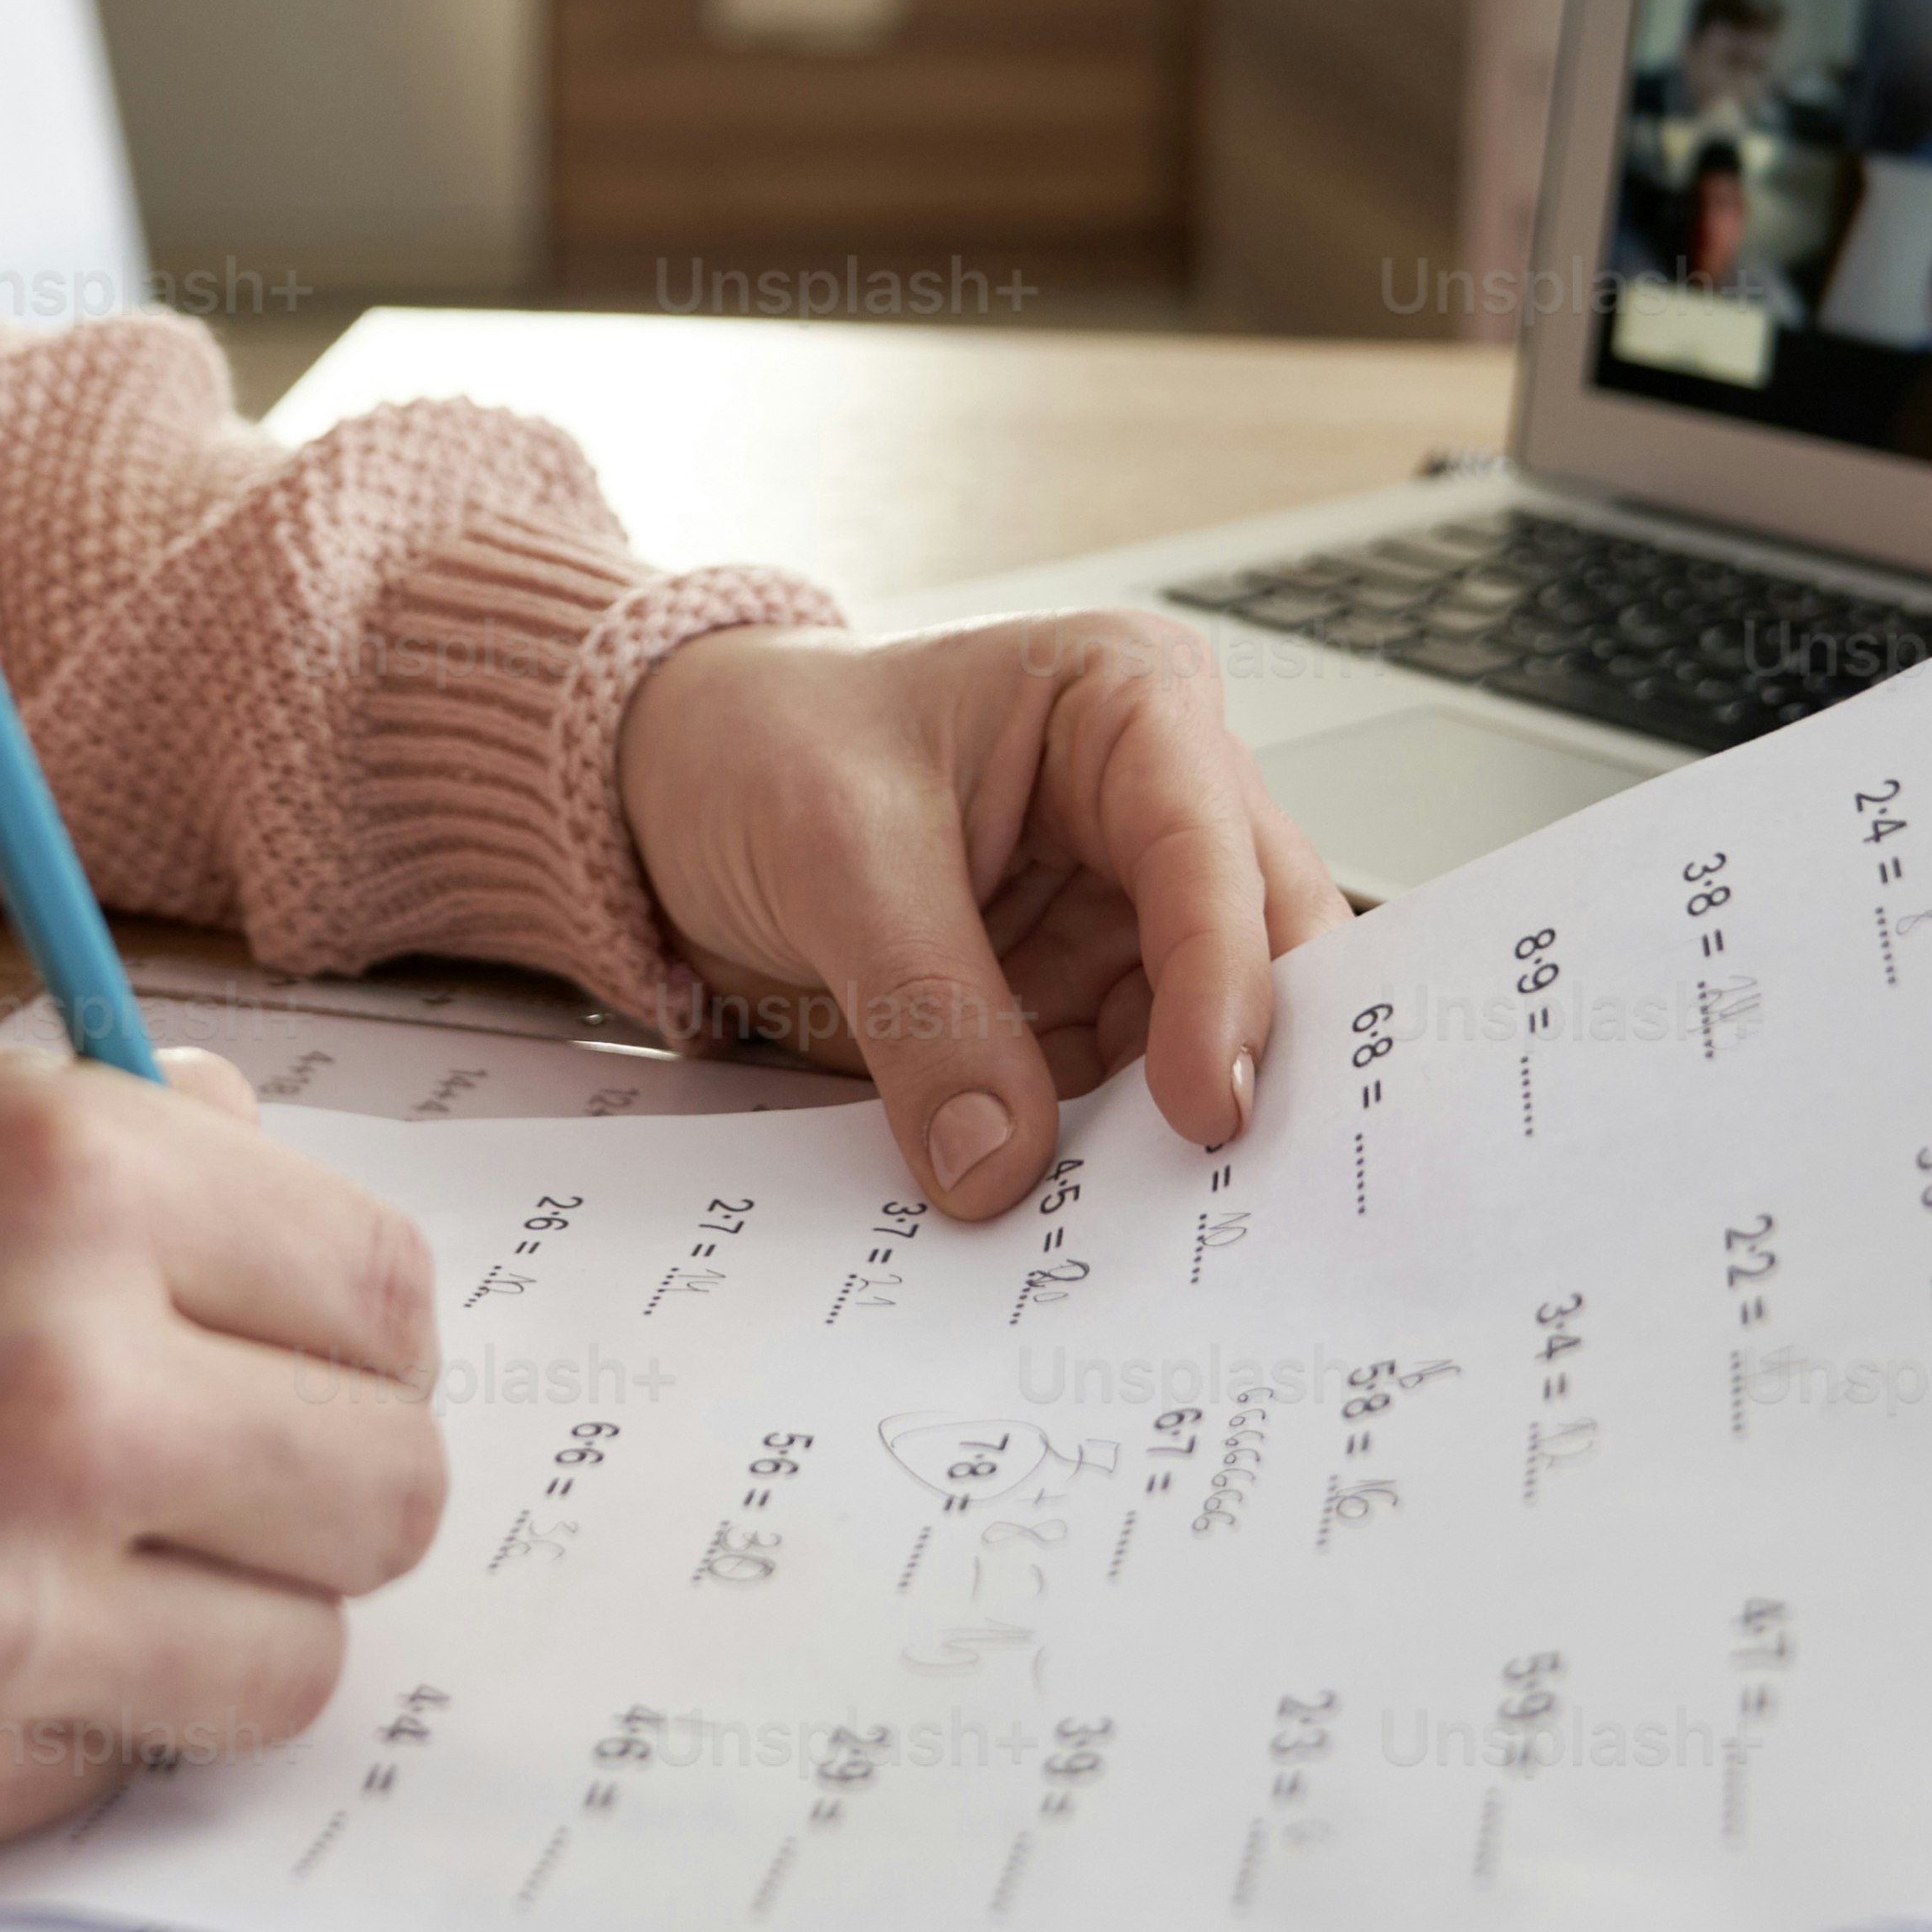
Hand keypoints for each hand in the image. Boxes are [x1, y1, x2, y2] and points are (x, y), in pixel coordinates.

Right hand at [0, 1047, 444, 1876]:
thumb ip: (93, 1153)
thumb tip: (264, 1175)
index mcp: (56, 1180)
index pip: (383, 1293)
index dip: (346, 1334)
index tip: (284, 1355)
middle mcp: (54, 1386)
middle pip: (387, 1492)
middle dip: (315, 1487)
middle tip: (208, 1482)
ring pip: (294, 1662)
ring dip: (217, 1625)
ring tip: (79, 1575)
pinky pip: (124, 1768)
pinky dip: (69, 1723)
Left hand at [619, 615, 1343, 1223]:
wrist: (670, 790)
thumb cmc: (761, 746)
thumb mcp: (833, 852)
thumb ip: (925, 1005)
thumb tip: (1000, 1163)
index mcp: (1129, 704)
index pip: (1209, 851)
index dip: (1224, 982)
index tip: (1202, 1108)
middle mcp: (1155, 807)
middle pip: (1261, 948)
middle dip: (1245, 1063)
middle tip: (1230, 1187)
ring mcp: (1122, 913)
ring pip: (1203, 1041)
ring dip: (1173, 1136)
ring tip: (1148, 1227)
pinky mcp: (1076, 999)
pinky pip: (1118, 1096)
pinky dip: (1106, 1159)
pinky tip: (1087, 1218)